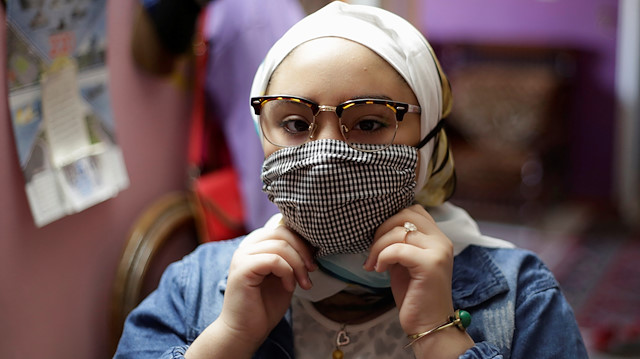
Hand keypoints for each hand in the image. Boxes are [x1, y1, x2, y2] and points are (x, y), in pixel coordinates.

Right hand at [185, 225, 314, 357]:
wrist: (244, 332)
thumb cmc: (264, 307)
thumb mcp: (285, 277)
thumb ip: (292, 259)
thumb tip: (312, 245)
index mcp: (256, 245)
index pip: (283, 228)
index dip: (302, 242)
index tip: (312, 262)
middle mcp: (246, 246)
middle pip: (282, 232)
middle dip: (303, 251)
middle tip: (312, 271)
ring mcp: (242, 256)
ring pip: (281, 246)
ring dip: (298, 265)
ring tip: (303, 283)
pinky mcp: (242, 269)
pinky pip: (274, 260)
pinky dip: (287, 273)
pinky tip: (289, 287)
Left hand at [364, 205, 472, 356]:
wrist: (429, 326)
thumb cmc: (414, 295)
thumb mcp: (405, 261)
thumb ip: (399, 242)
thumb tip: (378, 226)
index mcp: (437, 237)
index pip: (413, 210)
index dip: (390, 219)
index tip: (378, 239)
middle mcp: (442, 240)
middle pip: (404, 214)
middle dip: (381, 229)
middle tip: (372, 252)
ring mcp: (438, 251)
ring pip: (399, 231)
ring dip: (378, 245)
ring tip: (373, 263)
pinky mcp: (430, 264)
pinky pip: (398, 249)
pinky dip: (383, 256)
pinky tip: (379, 269)